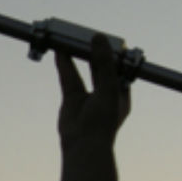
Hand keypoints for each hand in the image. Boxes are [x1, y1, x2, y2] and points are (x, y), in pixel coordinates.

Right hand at [55, 34, 130, 180]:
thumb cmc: (103, 120)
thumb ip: (104, 61)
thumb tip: (99, 38)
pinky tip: (61, 51)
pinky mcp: (71, 99)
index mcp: (120, 93)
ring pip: (83, 71)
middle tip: (88, 36)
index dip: (113, 53)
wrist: (83, 144)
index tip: (106, 39)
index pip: (119, 68)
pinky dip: (65, 64)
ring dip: (78, 56)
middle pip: (100, 67)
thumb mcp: (109, 85)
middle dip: (94, 53)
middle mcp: (105, 94)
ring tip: (72, 39)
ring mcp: (88, 97)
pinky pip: (69, 77)